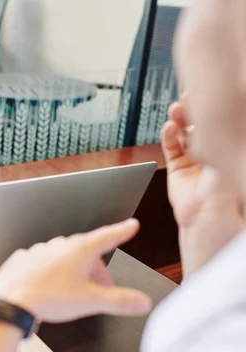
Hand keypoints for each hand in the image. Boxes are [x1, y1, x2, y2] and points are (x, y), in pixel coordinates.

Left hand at [0, 219, 152, 323]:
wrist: (8, 300)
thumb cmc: (47, 297)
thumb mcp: (91, 301)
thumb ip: (120, 301)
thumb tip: (143, 302)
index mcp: (80, 250)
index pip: (108, 236)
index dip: (122, 231)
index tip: (131, 225)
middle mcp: (60, 245)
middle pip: (88, 253)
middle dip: (98, 270)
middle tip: (103, 290)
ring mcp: (41, 250)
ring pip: (65, 258)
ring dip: (75, 272)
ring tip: (74, 293)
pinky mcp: (25, 259)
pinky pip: (44, 264)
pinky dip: (52, 274)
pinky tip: (50, 288)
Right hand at [161, 101, 240, 228]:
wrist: (207, 215)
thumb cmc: (225, 190)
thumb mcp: (228, 155)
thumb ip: (220, 136)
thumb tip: (222, 116)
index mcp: (226, 148)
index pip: (219, 122)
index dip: (213, 108)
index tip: (209, 92)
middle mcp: (210, 151)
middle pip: (200, 125)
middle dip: (194, 110)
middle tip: (189, 95)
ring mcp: (193, 158)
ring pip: (184, 133)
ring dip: (180, 119)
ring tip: (176, 108)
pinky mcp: (177, 166)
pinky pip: (171, 146)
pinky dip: (168, 135)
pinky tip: (169, 127)